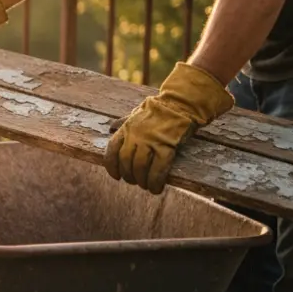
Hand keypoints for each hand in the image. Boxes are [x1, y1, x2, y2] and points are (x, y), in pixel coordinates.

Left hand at [104, 62, 233, 193]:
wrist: (181, 103)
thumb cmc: (159, 109)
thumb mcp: (137, 113)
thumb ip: (124, 122)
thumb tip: (111, 127)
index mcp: (127, 128)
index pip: (111, 150)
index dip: (111, 166)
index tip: (115, 176)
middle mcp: (136, 135)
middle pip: (126, 162)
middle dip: (128, 176)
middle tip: (134, 181)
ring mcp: (151, 141)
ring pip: (140, 167)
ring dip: (142, 180)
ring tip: (145, 185)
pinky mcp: (167, 147)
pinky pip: (158, 169)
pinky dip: (155, 182)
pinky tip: (156, 188)